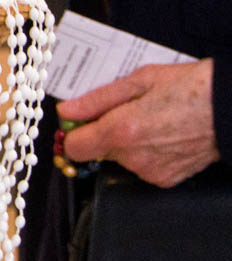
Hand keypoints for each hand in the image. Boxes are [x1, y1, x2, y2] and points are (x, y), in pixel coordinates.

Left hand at [58, 59, 218, 187]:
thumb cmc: (192, 87)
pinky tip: (162, 134)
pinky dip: (144, 153)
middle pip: (96, 152)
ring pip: (119, 159)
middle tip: (122, 112)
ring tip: (149, 120)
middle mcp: (134, 157)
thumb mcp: (139, 81)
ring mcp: (151, 172)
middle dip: (101, 133)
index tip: (79, 121)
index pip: (73, 148)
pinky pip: (140, 167)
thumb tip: (67, 110)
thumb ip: (96, 100)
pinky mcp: (166, 180)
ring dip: (125, 143)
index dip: (72, 133)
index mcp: (122, 131)